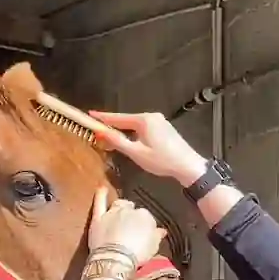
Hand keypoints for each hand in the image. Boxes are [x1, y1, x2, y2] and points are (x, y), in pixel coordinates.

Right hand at [87, 111, 207, 186]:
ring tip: (111, 138)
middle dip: (113, 126)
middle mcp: (152, 117)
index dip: (103, 117)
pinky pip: (144, 128)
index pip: (118, 118)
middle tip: (98, 130)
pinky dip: (134, 133)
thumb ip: (117, 141)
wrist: (188, 165)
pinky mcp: (164, 128)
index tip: (90, 114)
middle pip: (127, 120)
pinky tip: (130, 142)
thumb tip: (101, 132)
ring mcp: (160, 122)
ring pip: (135, 125)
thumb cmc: (162, 160)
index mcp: (144, 120)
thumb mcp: (136, 153)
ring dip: (124, 131)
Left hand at [88, 188, 166, 264]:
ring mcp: (113, 213)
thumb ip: (157, 236)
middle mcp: (129, 210)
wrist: (116, 258)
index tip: (144, 234)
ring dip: (121, 206)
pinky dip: (100, 195)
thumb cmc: (138, 254)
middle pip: (132, 210)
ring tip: (122, 210)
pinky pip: (99, 202)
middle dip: (133, 216)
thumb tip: (161, 231)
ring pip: (118, 204)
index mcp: (145, 216)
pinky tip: (102, 188)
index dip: (145, 226)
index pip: (147, 217)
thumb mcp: (154, 247)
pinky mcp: (99, 218)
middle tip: (132, 227)